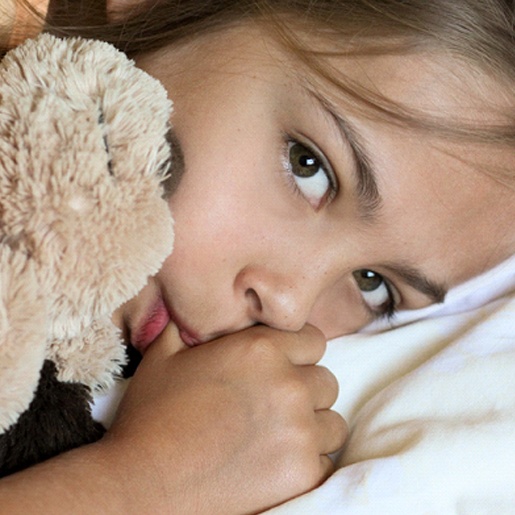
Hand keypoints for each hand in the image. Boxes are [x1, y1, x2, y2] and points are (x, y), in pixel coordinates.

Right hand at [104, 323, 346, 513]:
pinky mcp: (302, 472)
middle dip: (305, 391)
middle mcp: (289, 384)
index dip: (298, 353)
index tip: (281, 368)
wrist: (143, 483)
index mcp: (261, 349)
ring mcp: (299, 430)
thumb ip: (187, 325)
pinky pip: (325, 462)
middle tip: (274, 406)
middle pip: (326, 382)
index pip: (313, 341)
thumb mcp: (163, 355)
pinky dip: (306, 463)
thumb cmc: (151, 417)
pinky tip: (274, 464)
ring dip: (311, 428)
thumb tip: (189, 311)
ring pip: (331, 423)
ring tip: (277, 437)